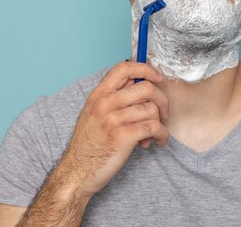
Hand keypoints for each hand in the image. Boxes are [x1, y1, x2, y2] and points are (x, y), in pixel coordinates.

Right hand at [56, 61, 168, 198]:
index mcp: (98, 95)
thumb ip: (113, 97)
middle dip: (161, 100)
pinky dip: (162, 134)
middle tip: (162, 113)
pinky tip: (157, 141)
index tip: (157, 77)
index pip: (124, 68)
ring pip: (152, 109)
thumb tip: (140, 84)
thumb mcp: (93, 113)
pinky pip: (154, 127)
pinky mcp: (123, 136)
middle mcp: (105, 104)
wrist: (78, 172)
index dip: (145, 69)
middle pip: (146, 87)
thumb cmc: (89, 144)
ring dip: (159, 123)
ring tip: (152, 135)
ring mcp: (113, 119)